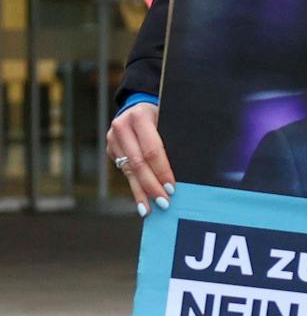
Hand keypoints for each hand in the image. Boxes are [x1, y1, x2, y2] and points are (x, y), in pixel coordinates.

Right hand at [106, 102, 173, 216]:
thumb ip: (173, 140)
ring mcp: (113, 139)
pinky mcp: (111, 149)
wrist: (138, 105)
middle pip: (138, 163)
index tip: (172, 188)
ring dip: (141, 192)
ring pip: (128, 171)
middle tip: (164, 203)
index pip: (152, 150)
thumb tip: (187, 170)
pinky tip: (141, 202)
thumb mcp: (169, 119)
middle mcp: (122, 127)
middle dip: (151, 185)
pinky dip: (135, 188)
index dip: (162, 170)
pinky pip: (124, 172)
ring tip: (149, 210)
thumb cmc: (163, 114)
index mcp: (139, 117)